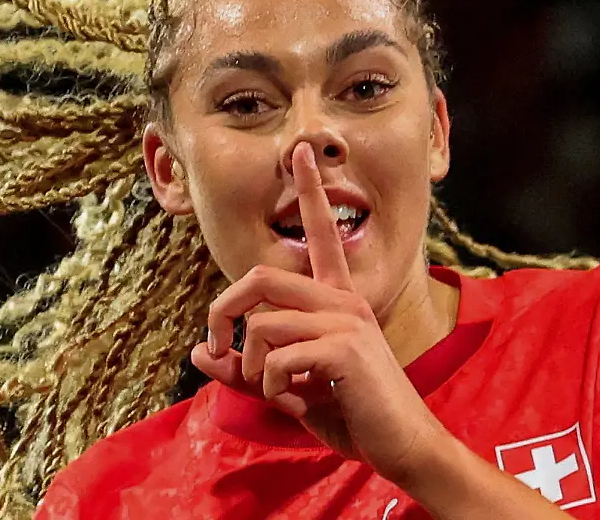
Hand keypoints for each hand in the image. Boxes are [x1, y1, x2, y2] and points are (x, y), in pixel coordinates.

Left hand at [189, 142, 450, 485]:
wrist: (402, 448)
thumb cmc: (348, 414)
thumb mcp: (285, 387)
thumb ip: (243, 368)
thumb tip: (197, 352)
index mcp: (335, 299)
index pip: (320, 234)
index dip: (311, 191)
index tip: (302, 152)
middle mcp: (342, 300)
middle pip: (259, 277)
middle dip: (223, 310)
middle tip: (215, 345)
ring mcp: (345, 322)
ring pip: (262, 325)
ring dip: (253, 368)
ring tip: (278, 390)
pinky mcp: (344, 349)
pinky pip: (276, 357)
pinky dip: (271, 386)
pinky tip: (297, 401)